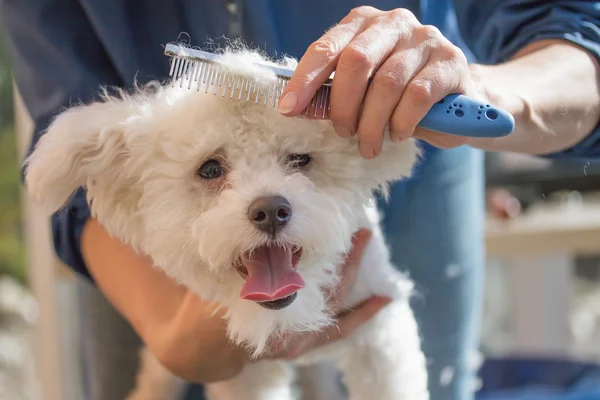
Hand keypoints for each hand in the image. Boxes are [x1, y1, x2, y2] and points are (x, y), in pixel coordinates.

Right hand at [106, 226, 387, 382]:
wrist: (202, 346)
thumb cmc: (205, 308)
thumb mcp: (215, 281)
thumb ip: (237, 260)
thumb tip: (252, 217)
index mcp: (261, 314)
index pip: (292, 281)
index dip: (307, 252)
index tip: (318, 224)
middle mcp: (284, 332)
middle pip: (321, 290)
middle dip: (340, 258)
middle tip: (355, 229)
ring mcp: (298, 341)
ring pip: (334, 305)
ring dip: (350, 272)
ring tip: (363, 241)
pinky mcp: (305, 343)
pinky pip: (340, 328)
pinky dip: (362, 312)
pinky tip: (384, 298)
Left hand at [278, 6, 484, 156]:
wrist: (454, 100)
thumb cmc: (399, 95)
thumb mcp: (363, 91)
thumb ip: (334, 92)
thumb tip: (295, 107)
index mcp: (363, 24)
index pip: (327, 47)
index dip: (305, 79)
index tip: (288, 108)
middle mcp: (394, 23)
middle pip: (356, 60)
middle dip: (344, 106)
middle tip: (344, 133)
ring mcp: (425, 39)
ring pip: (387, 83)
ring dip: (372, 123)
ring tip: (369, 145)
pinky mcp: (451, 62)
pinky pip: (417, 96)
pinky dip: (401, 122)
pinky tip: (398, 133)